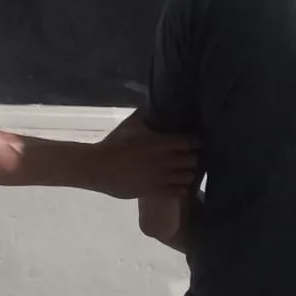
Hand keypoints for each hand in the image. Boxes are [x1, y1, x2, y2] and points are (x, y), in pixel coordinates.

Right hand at [85, 113, 199, 199]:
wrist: (99, 167)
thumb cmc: (114, 143)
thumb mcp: (131, 124)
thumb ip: (146, 114)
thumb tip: (156, 103)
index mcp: (162, 142)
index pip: (191, 141)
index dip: (196, 141)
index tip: (195, 140)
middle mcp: (166, 160)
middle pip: (194, 160)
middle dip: (195, 157)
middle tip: (192, 156)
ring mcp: (162, 178)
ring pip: (189, 177)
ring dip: (189, 173)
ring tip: (185, 170)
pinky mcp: (155, 191)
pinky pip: (178, 192)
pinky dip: (181, 188)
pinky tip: (177, 184)